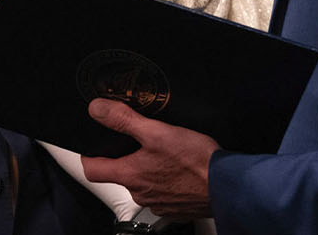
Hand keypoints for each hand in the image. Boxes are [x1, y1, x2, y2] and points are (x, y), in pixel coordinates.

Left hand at [79, 98, 218, 218]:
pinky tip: (180, 168)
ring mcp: (158, 204)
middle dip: (126, 158)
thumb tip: (97, 109)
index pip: (92, 170)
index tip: (91, 147)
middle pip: (120, 175)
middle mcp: (141, 194)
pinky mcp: (176, 208)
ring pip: (144, 184)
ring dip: (149, 170)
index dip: (88, 156)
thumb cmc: (196, 162)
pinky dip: (167, 181)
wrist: (229, 186)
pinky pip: (163, 193)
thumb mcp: (157, 132)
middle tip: (137, 141)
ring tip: (165, 153)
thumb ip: (124, 120)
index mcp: (131, 175)